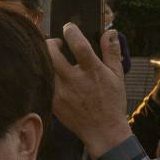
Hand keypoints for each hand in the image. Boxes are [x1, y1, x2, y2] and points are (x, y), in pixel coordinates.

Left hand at [49, 23, 130, 150]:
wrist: (103, 130)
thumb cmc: (111, 102)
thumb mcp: (117, 76)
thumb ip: (112, 52)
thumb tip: (109, 31)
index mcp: (92, 71)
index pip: (79, 45)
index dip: (71, 31)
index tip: (69, 28)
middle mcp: (75, 81)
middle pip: (52, 53)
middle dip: (51, 42)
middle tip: (57, 43)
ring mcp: (62, 92)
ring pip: (44, 66)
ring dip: (45, 57)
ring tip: (53, 57)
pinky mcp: (53, 102)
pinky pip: (43, 82)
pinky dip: (44, 73)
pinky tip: (51, 73)